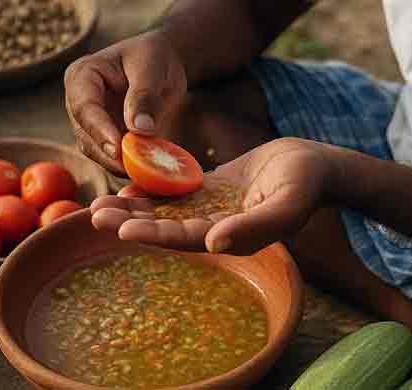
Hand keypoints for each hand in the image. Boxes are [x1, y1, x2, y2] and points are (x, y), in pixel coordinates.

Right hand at [63, 31, 187, 174]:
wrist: (161, 65)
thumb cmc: (154, 58)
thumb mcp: (152, 69)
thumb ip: (145, 96)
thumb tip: (140, 129)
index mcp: (82, 76)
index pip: (85, 107)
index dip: (100, 130)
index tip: (119, 148)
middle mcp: (78, 101)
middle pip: (85, 134)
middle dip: (109, 153)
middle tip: (135, 167)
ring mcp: (87, 123)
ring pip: (95, 151)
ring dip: (118, 163)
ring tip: (145, 169)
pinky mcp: (102, 138)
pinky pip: (109, 157)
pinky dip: (126, 165)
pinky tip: (146, 170)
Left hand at [89, 138, 335, 253]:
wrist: (318, 166)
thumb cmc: (305, 186)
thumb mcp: (285, 207)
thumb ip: (252, 227)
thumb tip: (215, 245)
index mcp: (230, 238)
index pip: (184, 239)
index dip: (153, 234)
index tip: (122, 229)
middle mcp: (216, 228)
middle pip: (165, 227)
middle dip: (130, 221)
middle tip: (94, 215)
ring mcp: (213, 208)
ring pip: (165, 210)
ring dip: (134, 207)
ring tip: (98, 203)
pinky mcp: (213, 189)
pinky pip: (177, 191)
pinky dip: (152, 188)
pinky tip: (126, 183)